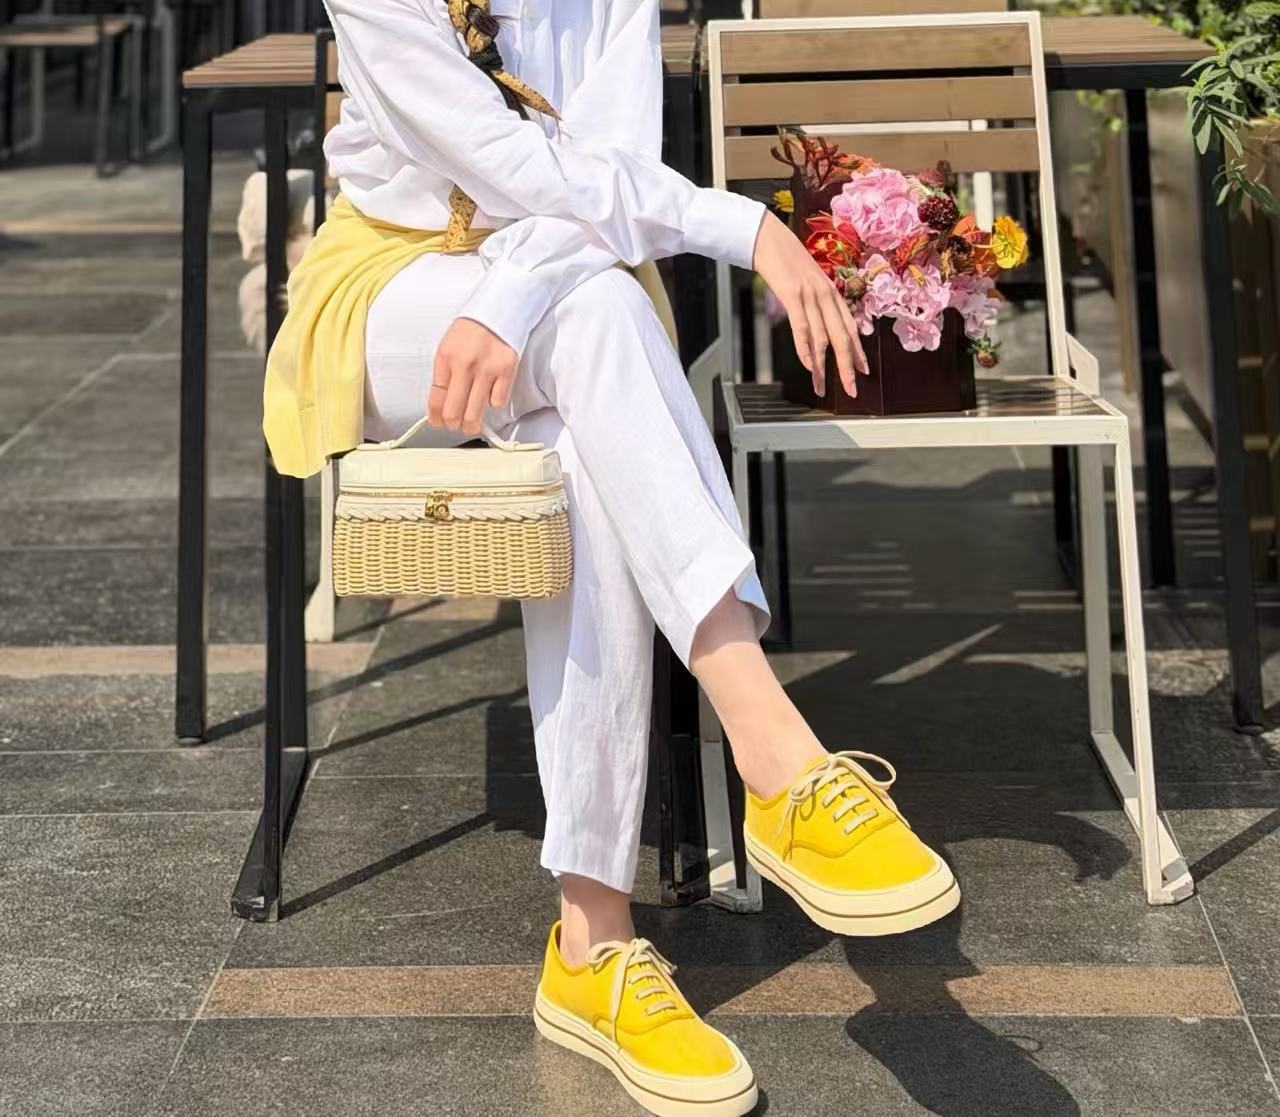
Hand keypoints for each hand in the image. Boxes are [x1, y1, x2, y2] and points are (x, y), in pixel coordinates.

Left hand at [429, 317, 517, 434]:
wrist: (496, 311)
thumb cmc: (470, 332)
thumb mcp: (447, 349)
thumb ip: (444, 375)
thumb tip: (441, 406)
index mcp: (445, 359)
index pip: (436, 400)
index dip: (436, 418)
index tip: (439, 423)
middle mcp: (464, 365)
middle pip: (454, 412)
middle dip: (454, 425)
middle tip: (457, 425)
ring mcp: (487, 369)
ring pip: (475, 413)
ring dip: (472, 424)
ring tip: (473, 424)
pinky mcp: (506, 371)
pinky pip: (497, 402)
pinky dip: (493, 403)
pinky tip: (491, 394)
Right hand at [752, 210, 867, 395]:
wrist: (767, 236)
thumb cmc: (783, 259)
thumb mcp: (806, 280)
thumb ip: (814, 300)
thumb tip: (817, 322)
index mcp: (831, 292)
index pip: (849, 327)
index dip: (857, 351)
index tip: (863, 371)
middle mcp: (826, 295)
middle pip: (841, 337)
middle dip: (847, 367)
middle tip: (852, 389)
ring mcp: (810, 295)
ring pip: (822, 337)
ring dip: (823, 367)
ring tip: (821, 387)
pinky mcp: (793, 294)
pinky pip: (802, 327)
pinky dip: (806, 348)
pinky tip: (809, 365)